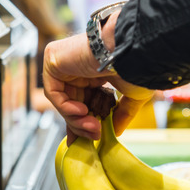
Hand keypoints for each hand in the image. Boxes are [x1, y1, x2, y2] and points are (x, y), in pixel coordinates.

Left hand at [42, 11, 154, 144]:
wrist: (130, 49)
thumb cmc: (136, 64)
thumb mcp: (132, 95)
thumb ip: (122, 113)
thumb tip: (116, 132)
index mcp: (94, 74)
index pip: (82, 102)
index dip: (83, 123)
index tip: (87, 140)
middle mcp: (77, 69)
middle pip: (71, 105)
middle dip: (80, 125)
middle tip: (94, 136)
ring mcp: (64, 64)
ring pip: (62, 102)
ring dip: (76, 120)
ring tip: (93, 128)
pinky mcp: (53, 61)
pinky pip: (53, 93)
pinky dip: (65, 107)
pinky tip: (81, 112)